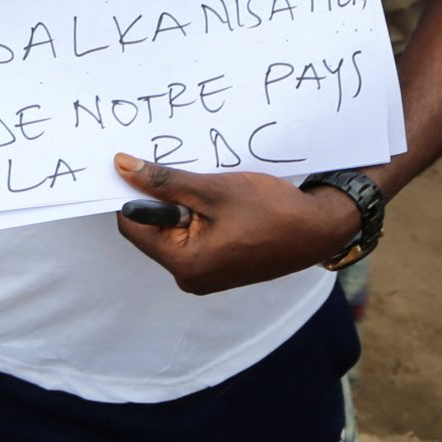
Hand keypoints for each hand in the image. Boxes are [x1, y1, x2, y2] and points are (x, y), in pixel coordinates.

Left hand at [111, 156, 361, 293]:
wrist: (318, 230)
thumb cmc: (270, 210)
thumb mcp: (213, 189)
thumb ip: (165, 181)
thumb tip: (122, 168)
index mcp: (185, 264)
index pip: (133, 225)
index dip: (133, 193)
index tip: (140, 164)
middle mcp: (190, 277)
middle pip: (152, 229)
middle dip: (161, 198)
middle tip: (184, 170)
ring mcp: (206, 275)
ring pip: (174, 231)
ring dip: (181, 204)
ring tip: (206, 184)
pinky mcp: (219, 268)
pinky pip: (193, 237)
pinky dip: (197, 215)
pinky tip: (217, 198)